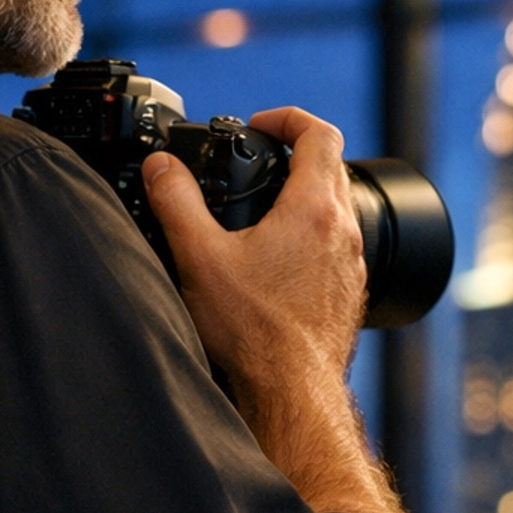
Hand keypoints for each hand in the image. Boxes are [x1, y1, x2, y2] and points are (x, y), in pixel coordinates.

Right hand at [142, 109, 426, 512]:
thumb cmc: (253, 333)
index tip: (260, 126)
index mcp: (314, 209)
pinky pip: (335, 250)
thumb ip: (175, 202)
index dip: (288, 117)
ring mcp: (352, 266)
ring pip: (336, 210)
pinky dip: (310, 240)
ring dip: (304, 199)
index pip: (319, 134)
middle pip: (331, 168)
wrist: (291, 394)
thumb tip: (160, 167)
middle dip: (295, 154)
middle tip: (258, 162)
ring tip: (262, 213)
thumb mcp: (199, 258)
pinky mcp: (350, 296)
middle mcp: (343, 232)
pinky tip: (277, 265)